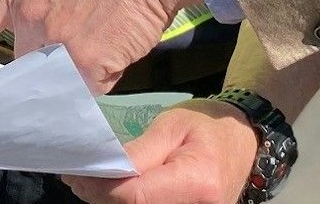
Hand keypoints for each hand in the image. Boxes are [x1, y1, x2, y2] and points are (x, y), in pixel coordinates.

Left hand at [0, 0, 201, 92]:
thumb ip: (36, 6)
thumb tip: (35, 48)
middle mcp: (29, 17)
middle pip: (19, 70)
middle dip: (39, 72)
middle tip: (72, 52)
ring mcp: (55, 42)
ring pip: (51, 84)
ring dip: (71, 79)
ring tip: (100, 48)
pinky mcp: (84, 64)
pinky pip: (82, 93)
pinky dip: (98, 85)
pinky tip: (114, 56)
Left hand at [63, 100, 259, 203]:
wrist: (242, 140)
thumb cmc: (207, 124)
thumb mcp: (172, 125)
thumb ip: (139, 151)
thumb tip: (103, 169)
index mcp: (197, 181)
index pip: (135, 196)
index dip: (101, 189)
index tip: (77, 174)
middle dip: (101, 197)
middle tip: (78, 177)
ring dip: (111, 202)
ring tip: (93, 183)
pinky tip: (114, 191)